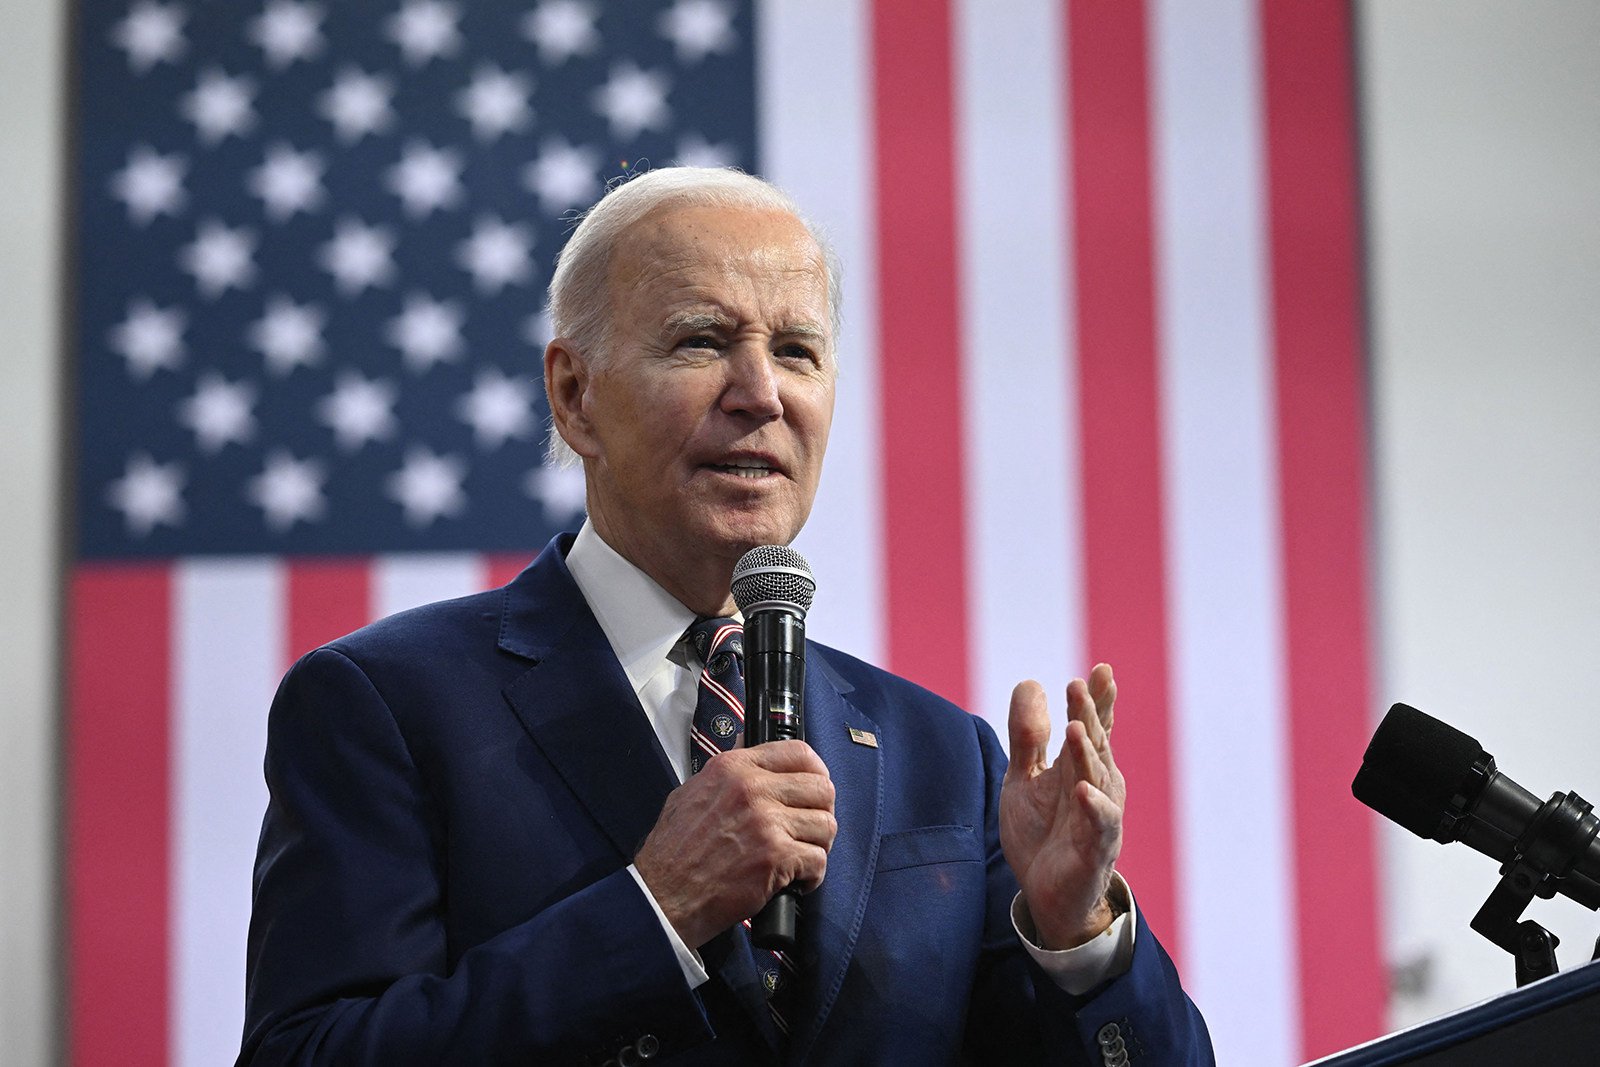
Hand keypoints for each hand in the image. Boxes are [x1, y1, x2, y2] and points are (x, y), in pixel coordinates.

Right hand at [633, 739, 835, 948]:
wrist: (663, 895)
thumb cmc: (674, 850)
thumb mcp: (692, 792)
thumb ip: (728, 771)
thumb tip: (748, 744)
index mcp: (734, 768)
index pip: (798, 752)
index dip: (816, 771)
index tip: (813, 790)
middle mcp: (752, 788)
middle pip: (821, 787)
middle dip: (821, 811)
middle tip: (810, 830)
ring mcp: (766, 822)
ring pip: (825, 824)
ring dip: (818, 845)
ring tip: (802, 858)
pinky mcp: (775, 857)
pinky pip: (818, 860)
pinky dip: (813, 876)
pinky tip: (796, 881)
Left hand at [1000, 664, 1124, 949]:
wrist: (1047, 895)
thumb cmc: (1041, 832)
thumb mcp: (1024, 777)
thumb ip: (1028, 735)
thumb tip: (1032, 683)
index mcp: (1080, 767)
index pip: (1092, 727)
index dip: (1097, 700)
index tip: (1100, 669)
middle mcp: (1097, 787)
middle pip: (1094, 744)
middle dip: (1089, 715)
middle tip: (1079, 684)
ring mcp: (1099, 818)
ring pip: (1098, 779)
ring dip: (1088, 753)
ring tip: (1076, 727)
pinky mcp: (1094, 850)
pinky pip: (1099, 827)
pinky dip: (1094, 808)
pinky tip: (1084, 790)